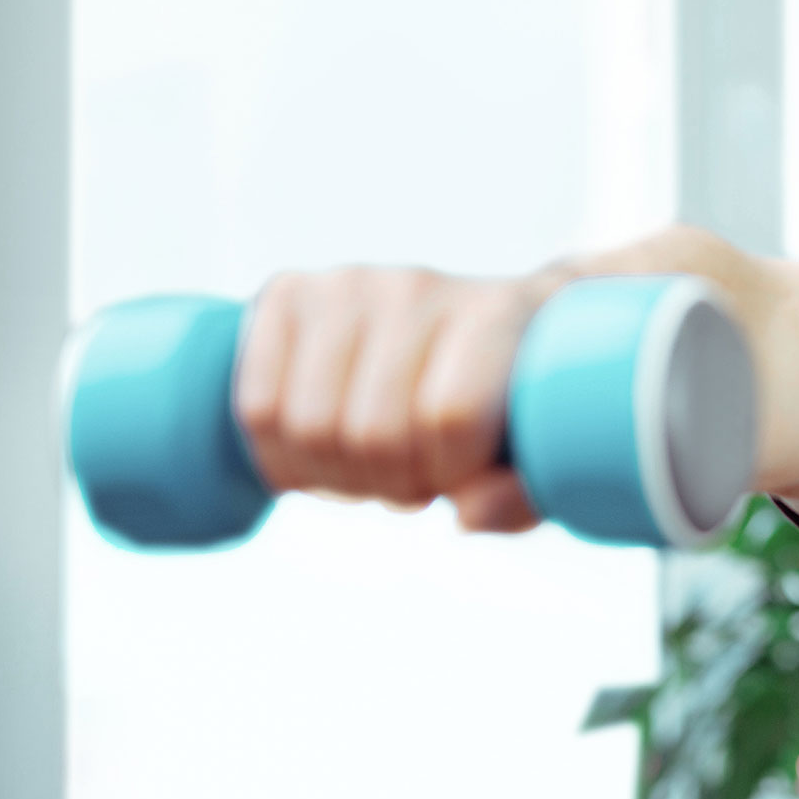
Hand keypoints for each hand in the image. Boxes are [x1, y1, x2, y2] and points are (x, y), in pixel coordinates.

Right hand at [233, 266, 547, 533]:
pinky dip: (279, 455)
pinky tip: (320, 449)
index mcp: (496, 312)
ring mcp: (346, 284)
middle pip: (371, 433)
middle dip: (389, 484)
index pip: (449, 417)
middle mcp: (418, 286)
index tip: (461, 472)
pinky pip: (256, 406)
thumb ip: (522, 496)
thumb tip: (464, 514)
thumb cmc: (510, 401)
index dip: (447, 473)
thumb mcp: (543, 453)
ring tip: (371, 462)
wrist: (475, 326)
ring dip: (332, 477)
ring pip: (307, 425)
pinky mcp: (287, 294)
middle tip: (411, 476)